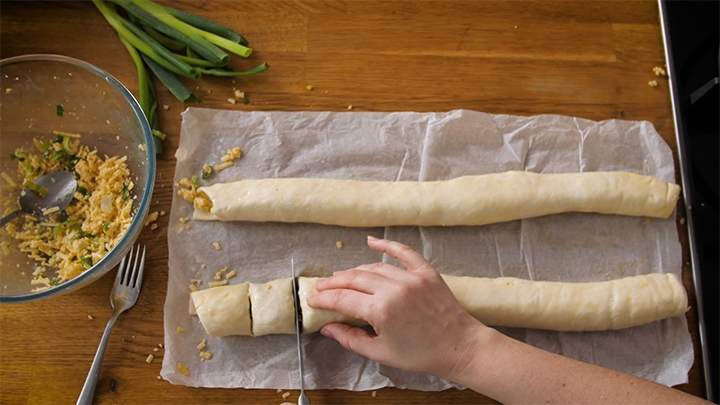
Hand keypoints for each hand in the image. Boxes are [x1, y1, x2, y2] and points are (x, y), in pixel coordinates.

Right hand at [307, 236, 487, 379]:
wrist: (459, 347)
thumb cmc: (422, 354)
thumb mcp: (381, 353)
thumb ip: (351, 339)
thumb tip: (328, 328)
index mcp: (381, 311)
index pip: (342, 299)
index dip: (323, 299)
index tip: (312, 300)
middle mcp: (394, 289)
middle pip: (354, 279)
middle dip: (333, 283)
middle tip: (321, 286)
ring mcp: (411, 278)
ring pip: (374, 267)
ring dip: (354, 270)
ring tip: (341, 276)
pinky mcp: (426, 272)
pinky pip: (404, 253)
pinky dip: (387, 245)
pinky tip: (372, 242)